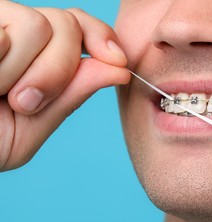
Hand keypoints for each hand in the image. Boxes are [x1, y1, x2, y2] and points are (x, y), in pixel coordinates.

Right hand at [0, 2, 129, 170]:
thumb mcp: (33, 126)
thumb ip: (71, 97)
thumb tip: (119, 70)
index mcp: (38, 56)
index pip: (80, 26)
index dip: (102, 37)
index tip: (118, 62)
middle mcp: (16, 32)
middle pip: (66, 24)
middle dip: (57, 69)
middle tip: (25, 102)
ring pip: (38, 24)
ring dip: (20, 72)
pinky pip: (4, 33)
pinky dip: (1, 66)